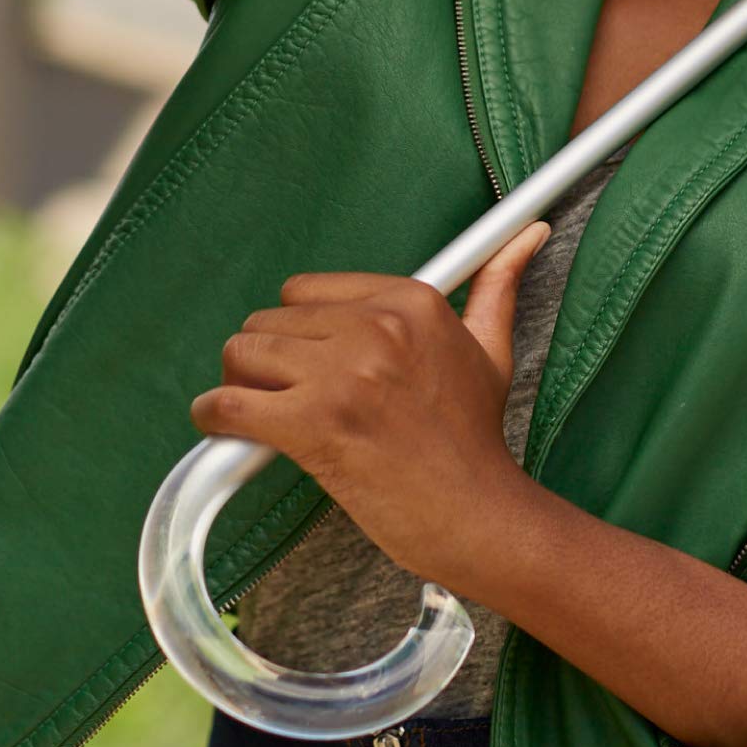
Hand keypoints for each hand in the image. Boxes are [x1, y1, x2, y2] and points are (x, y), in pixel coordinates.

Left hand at [191, 222, 554, 589]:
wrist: (476, 514)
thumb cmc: (475, 437)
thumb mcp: (491, 348)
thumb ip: (498, 285)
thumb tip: (530, 232)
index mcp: (411, 301)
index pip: (308, 290)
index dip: (298, 328)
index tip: (303, 359)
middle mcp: (377, 327)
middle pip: (270, 320)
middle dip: (264, 358)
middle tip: (278, 393)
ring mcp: (346, 374)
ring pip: (244, 354)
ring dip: (238, 385)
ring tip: (257, 411)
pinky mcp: (316, 424)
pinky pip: (232, 404)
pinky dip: (216, 417)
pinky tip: (226, 430)